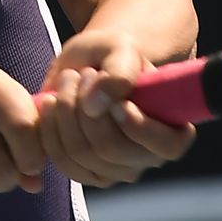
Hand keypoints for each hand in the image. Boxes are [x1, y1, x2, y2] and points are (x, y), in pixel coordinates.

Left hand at [35, 31, 195, 188]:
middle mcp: (147, 157)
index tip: (118, 101)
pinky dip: (49, 127)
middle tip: (82, 73)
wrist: (88, 65)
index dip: (139, 127)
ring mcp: (115, 169)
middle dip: (86, 107)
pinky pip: (60, 159)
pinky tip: (50, 101)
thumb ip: (119, 71)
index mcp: (172, 129)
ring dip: (65, 111)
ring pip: (81, 154)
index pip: (165, 147)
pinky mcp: (84, 171)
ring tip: (68, 79)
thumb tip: (97, 106)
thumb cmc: (113, 56)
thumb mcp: (122, 49)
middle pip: (111, 149)